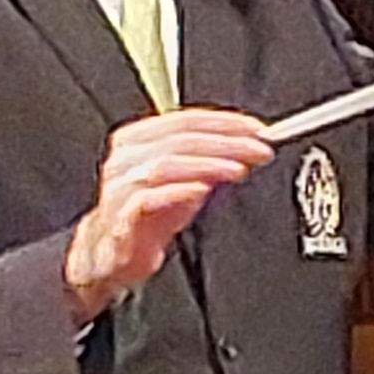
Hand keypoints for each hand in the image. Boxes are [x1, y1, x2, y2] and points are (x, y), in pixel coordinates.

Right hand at [64, 107, 274, 319]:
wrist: (115, 254)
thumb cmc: (149, 215)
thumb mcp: (185, 181)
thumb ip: (210, 162)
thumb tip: (247, 146)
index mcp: (138, 139)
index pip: (187, 119)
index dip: (226, 122)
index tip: (256, 129)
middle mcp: (127, 157)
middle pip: (181, 139)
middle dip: (227, 142)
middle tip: (258, 148)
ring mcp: (121, 185)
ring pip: (167, 163)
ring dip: (209, 164)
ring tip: (239, 168)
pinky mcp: (122, 215)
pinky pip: (151, 197)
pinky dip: (180, 191)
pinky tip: (202, 190)